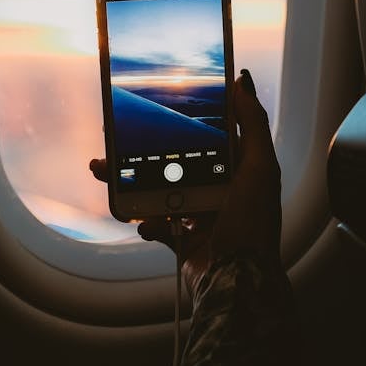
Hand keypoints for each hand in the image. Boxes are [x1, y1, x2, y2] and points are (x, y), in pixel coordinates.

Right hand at [89, 69, 282, 294]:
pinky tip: (146, 222)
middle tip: (115, 140)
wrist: (238, 284)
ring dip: (131, 181)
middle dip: (142, 150)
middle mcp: (218, 189)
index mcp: (237, 169)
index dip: (180, 121)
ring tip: (105, 172)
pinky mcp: (182, 238)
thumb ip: (252, 124)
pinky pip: (155, 223)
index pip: (205, 135)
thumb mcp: (259, 167)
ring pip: (157, 189)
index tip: (153, 106)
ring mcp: (198, 214)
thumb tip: (242, 81)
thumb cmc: (253, 225)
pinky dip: (146, 221)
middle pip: (172, 161)